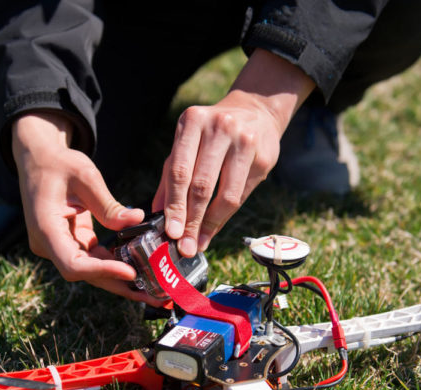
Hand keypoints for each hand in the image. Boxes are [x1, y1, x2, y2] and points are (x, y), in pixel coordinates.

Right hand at [11, 112, 160, 303]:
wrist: (39, 160)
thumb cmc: (58, 164)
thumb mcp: (85, 177)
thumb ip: (108, 204)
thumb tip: (137, 220)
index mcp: (46, 229)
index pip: (73, 264)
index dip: (103, 271)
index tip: (131, 272)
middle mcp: (49, 245)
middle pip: (86, 274)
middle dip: (119, 285)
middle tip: (152, 294)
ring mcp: (60, 246)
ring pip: (92, 271)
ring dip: (120, 279)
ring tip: (152, 289)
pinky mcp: (72, 243)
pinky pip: (94, 259)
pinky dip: (116, 264)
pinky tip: (140, 269)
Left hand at [151, 95, 280, 256]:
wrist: (256, 111)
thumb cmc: (212, 133)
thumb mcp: (187, 142)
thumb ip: (171, 174)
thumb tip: (156, 212)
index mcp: (193, 122)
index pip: (179, 170)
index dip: (174, 205)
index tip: (170, 232)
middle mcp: (219, 128)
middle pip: (201, 185)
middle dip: (190, 220)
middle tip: (184, 246)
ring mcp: (244, 142)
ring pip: (225, 194)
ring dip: (209, 224)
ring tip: (198, 242)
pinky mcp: (264, 157)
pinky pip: (242, 195)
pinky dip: (225, 216)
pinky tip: (214, 229)